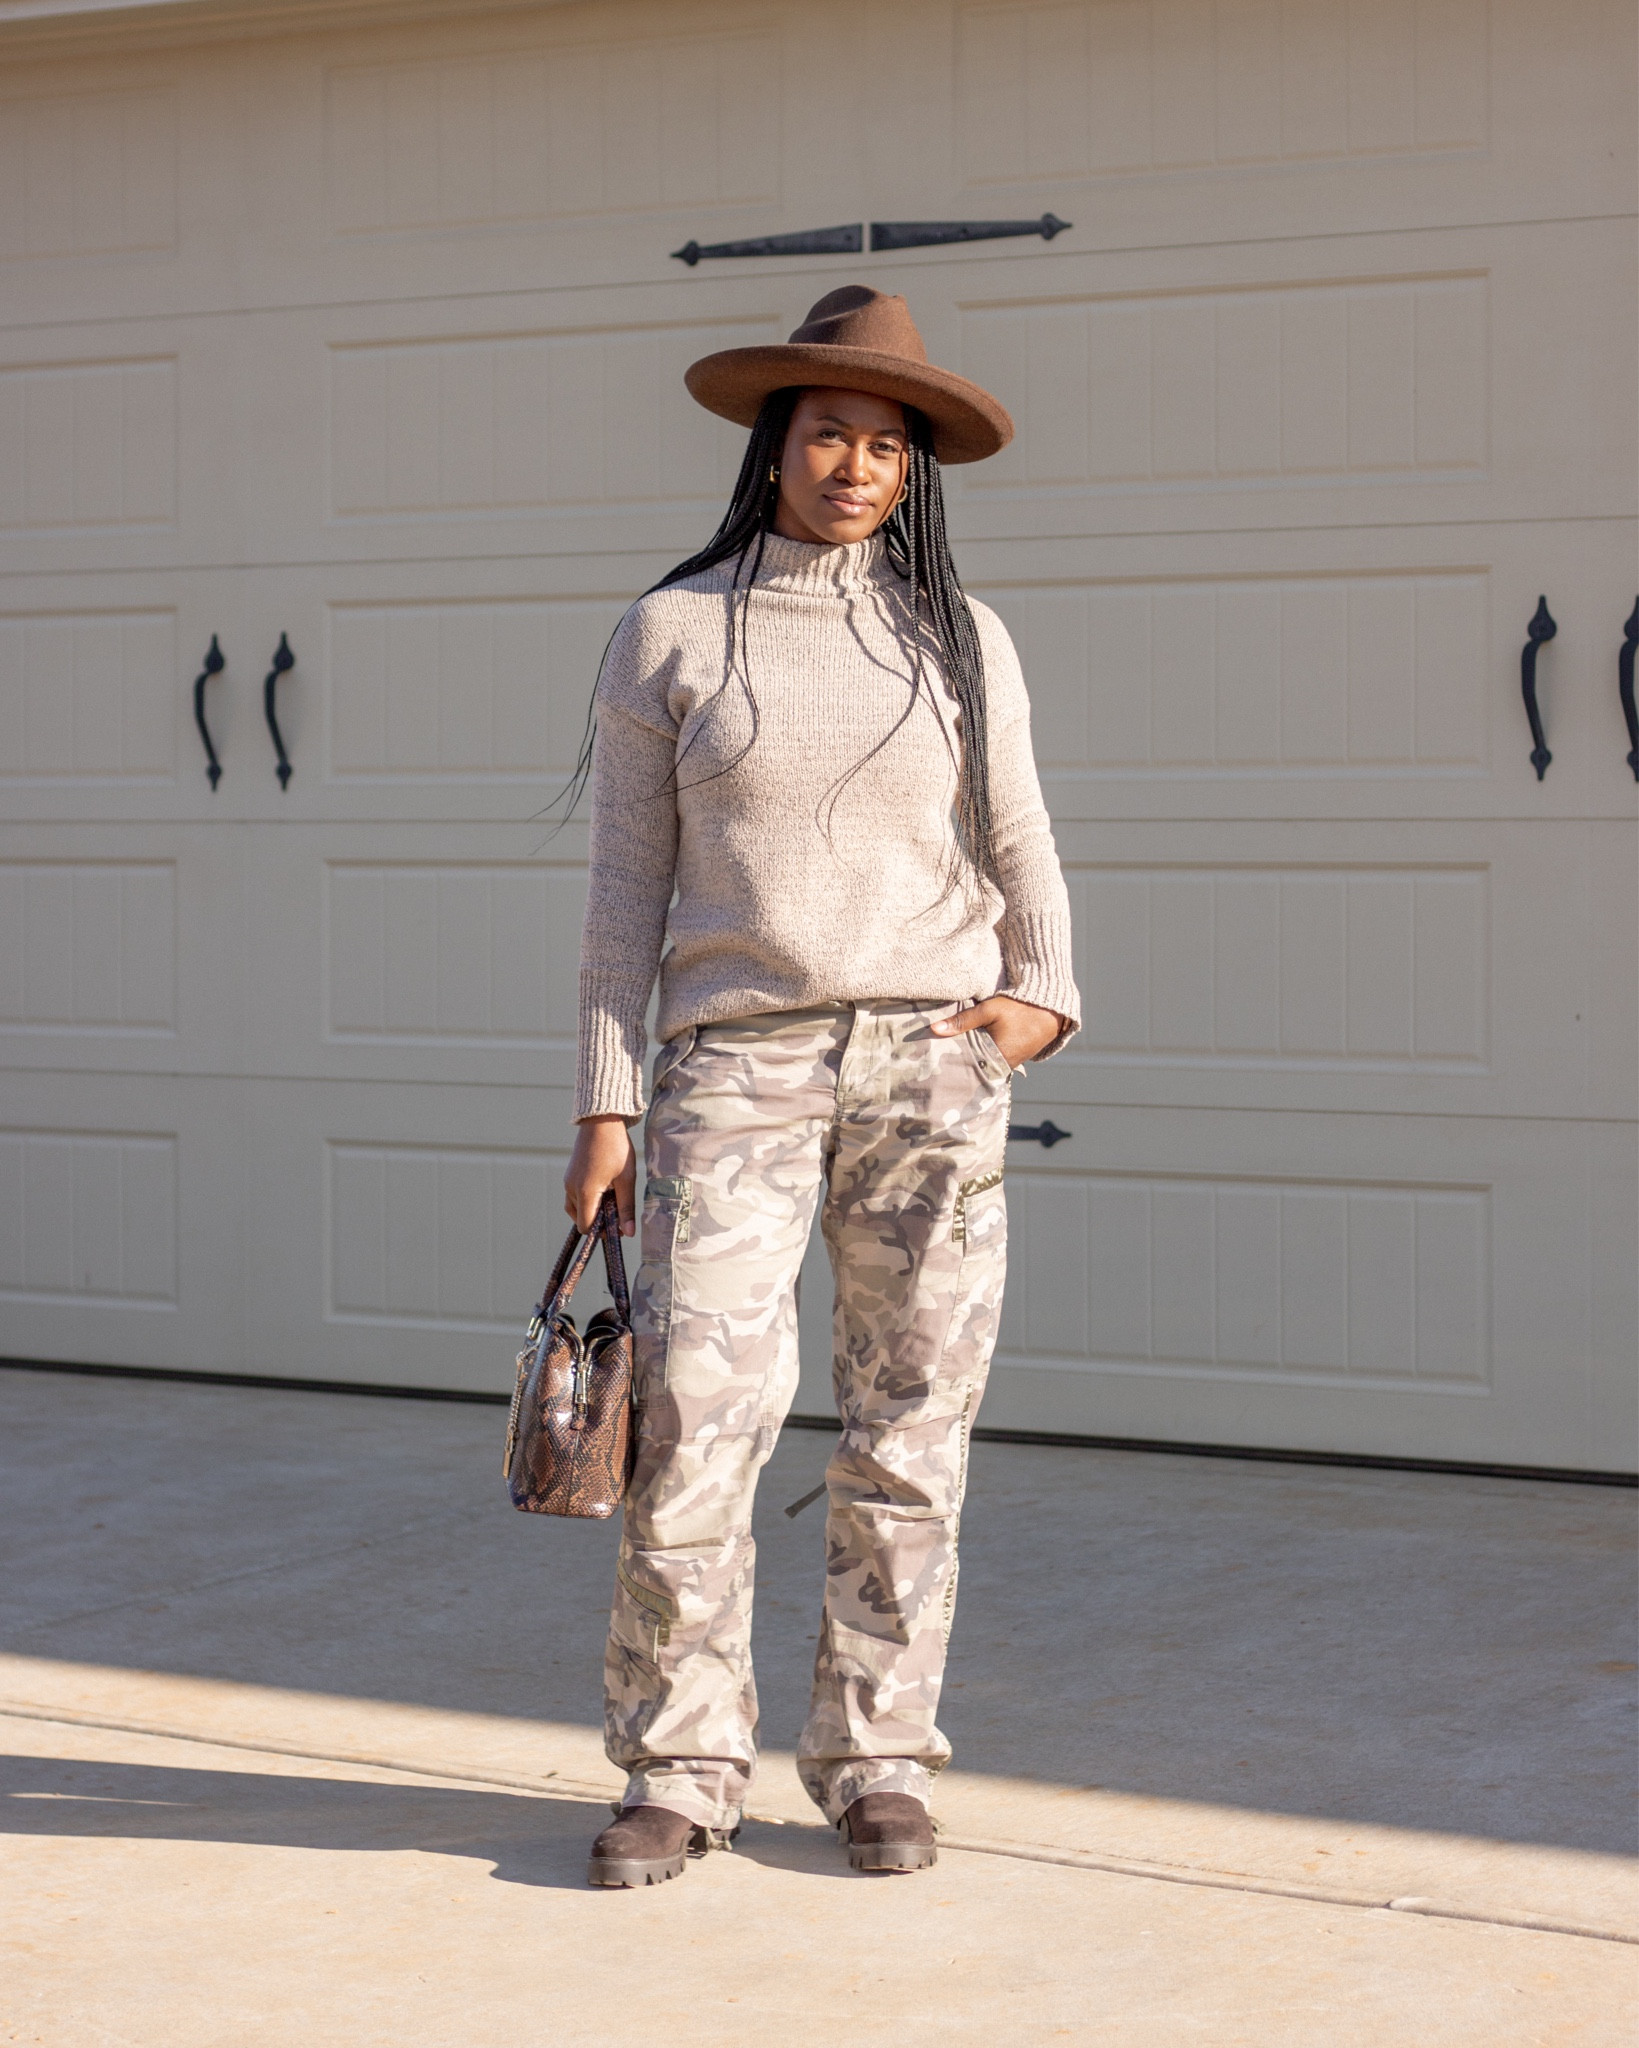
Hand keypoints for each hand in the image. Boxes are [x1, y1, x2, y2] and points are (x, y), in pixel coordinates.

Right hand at [564, 1116, 636, 1235]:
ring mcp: (568, 1181)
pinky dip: (587, 1199)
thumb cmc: (616, 1148)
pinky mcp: (569, 1175)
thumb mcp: (626, 1179)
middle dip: (598, 1220)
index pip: (586, 1226)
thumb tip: (628, 1233)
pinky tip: (603, 1188)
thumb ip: (626, 1208)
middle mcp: (571, 1189)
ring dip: (592, 1209)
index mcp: (585, 1192)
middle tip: (617, 1207)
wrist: (601, 1121)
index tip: (618, 1224)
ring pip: (576, 1209)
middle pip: (581, 1219)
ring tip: (611, 1196)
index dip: (602, 1231)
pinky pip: (574, 1196)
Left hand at [931, 995, 1061, 1069]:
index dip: (951, 1064)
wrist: (1050, 1009)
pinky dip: (984, 1057)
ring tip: (951, 1056)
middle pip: (975, 1068)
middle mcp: (1004, 1066)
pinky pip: (995, 1061)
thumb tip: (934, 1029)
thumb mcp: (989, 1010)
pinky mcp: (1016, 1059)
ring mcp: (1012, 1064)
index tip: (935, 1061)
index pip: (967, 1067)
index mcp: (996, 1057)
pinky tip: (971, 1051)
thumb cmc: (1019, 1008)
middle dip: (960, 1064)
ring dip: (972, 1060)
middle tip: (938, 1060)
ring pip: (985, 1065)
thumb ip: (962, 1021)